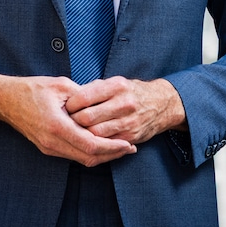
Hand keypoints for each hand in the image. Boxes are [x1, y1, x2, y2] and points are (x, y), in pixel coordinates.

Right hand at [0, 73, 136, 166]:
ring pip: (82, 159)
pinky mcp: (47, 148)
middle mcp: (52, 142)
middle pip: (89, 158)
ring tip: (120, 147)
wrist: (5, 100)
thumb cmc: (31, 89)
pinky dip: (90, 152)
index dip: (113, 147)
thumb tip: (103, 105)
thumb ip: (83, 97)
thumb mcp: (61, 86)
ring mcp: (49, 147)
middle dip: (112, 155)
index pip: (91, 145)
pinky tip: (101, 144)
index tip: (129, 144)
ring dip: (102, 155)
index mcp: (57, 125)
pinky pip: (73, 155)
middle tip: (130, 148)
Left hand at [65, 77, 186, 144]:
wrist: (160, 104)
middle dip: (72, 121)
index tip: (64, 107)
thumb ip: (92, 89)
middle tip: (65, 122)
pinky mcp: (131, 137)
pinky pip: (106, 144)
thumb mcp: (113, 82)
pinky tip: (87, 139)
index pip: (84, 97)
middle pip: (87, 118)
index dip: (70, 105)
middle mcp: (124, 103)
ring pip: (95, 133)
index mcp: (117, 86)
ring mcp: (129, 122)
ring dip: (81, 134)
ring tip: (73, 131)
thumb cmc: (129, 92)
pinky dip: (94, 143)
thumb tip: (68, 97)